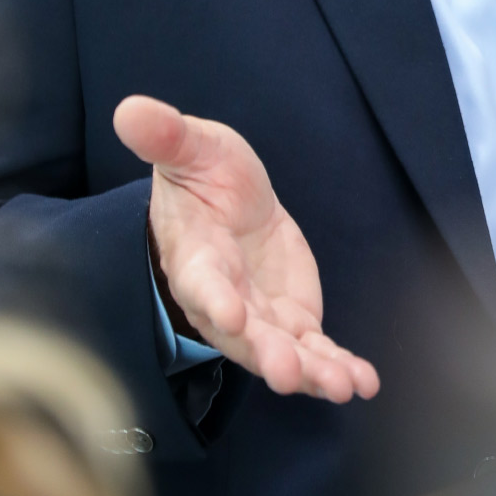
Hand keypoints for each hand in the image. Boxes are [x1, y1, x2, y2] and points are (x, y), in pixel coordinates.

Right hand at [113, 95, 379, 402]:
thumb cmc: (200, 175)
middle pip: (243, 335)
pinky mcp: (292, 321)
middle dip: (267, 354)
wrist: (226, 201)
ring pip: (283, 352)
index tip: (232, 314)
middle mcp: (225, 300)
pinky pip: (315, 350)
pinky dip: (338, 367)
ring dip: (312, 372)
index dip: (215, 300)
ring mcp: (260, 317)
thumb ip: (166, 136)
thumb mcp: (190, 147)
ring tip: (343, 386)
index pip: (202, 284)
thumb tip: (129, 110)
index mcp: (195, 259)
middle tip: (289, 373)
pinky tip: (366, 383)